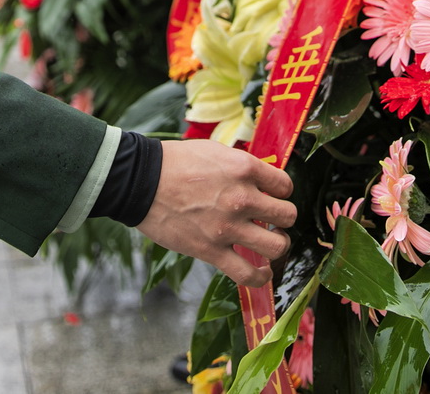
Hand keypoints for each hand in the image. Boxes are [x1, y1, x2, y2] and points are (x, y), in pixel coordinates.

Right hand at [134, 140, 295, 286]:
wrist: (141, 182)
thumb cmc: (175, 163)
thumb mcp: (215, 151)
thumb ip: (241, 166)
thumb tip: (259, 181)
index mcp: (244, 168)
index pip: (285, 185)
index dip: (281, 192)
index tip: (272, 196)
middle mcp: (242, 198)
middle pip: (287, 216)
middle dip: (283, 219)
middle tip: (273, 221)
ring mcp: (228, 227)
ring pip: (277, 246)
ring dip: (278, 246)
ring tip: (270, 243)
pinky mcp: (212, 251)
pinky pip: (249, 274)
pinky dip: (261, 276)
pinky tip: (262, 271)